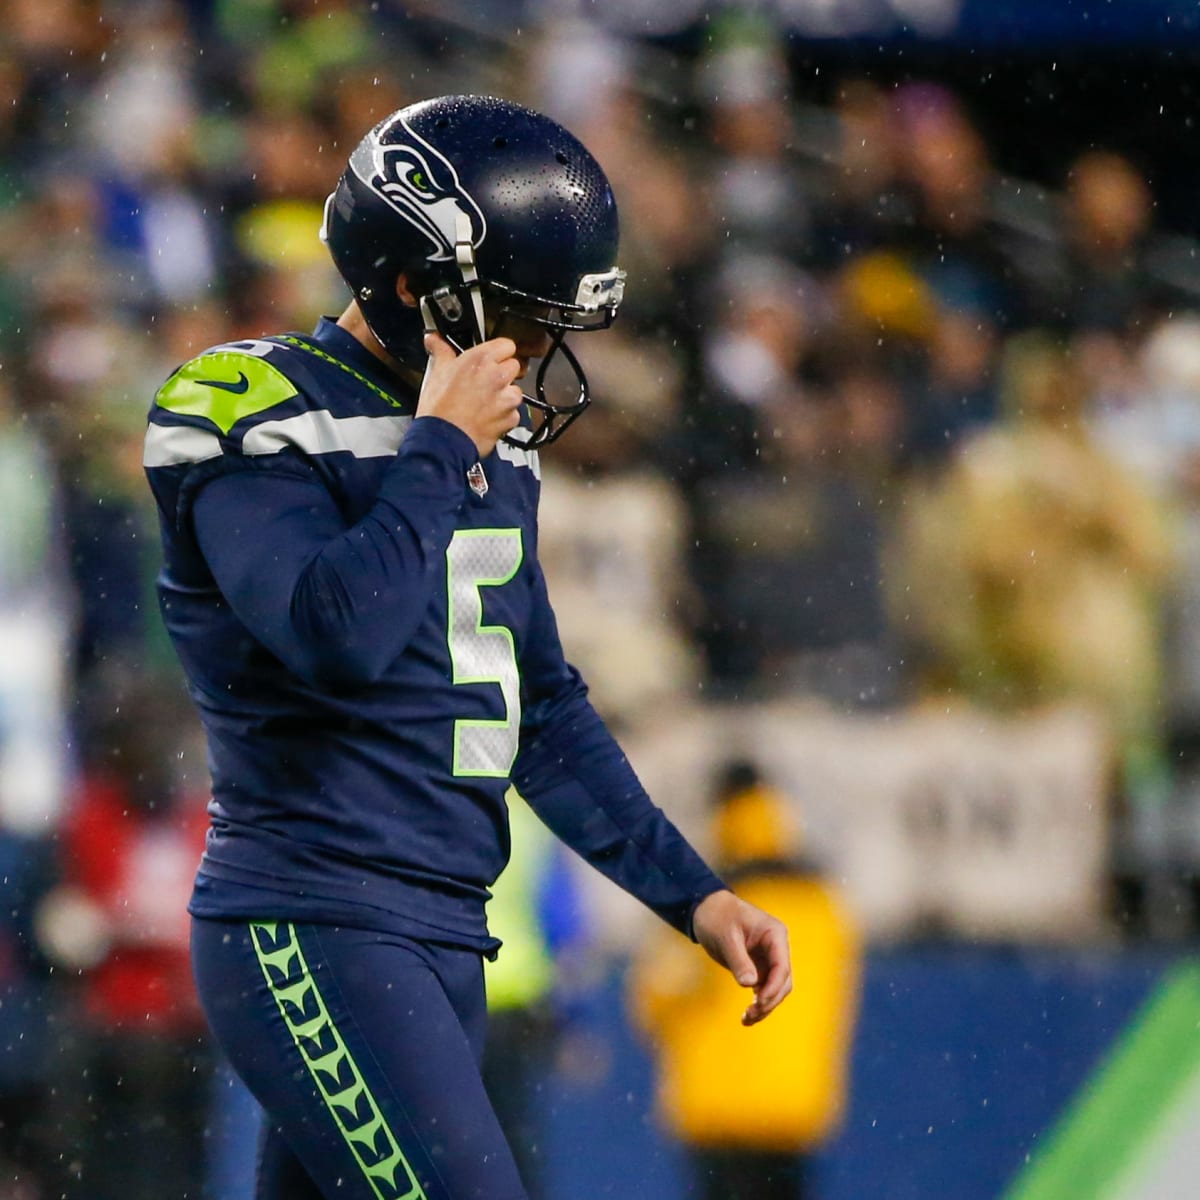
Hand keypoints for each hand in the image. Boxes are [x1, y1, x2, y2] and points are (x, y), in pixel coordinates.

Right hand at [418, 332, 522, 457]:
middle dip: (502, 373)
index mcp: (481, 359)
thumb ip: (441, 351)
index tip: (492, 358)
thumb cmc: (439, 408)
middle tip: (485, 382)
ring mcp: (507, 398)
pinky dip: (504, 415)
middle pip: (514, 366)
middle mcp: (498, 376)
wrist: (443, 440)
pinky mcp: (510, 418)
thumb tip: (434, 339)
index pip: (506, 345)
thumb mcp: (437, 372)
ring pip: (516, 390)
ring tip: (485, 402)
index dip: (499, 352)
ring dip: (505, 395)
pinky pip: (514, 413)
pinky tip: (487, 417)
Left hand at [692, 889, 791, 1025]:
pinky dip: (757, 1003)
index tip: (759, 1002)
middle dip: (769, 1000)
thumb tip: (750, 985)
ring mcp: (768, 958)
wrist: (705, 909)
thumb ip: (739, 960)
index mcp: (775, 934)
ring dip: (764, 1006)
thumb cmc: (717, 916)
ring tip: (746, 1019)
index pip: (782, 966)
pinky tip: (746, 1017)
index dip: (773, 987)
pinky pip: (763, 989)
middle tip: (750, 1014)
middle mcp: (776, 947)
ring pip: (775, 989)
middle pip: (782, 981)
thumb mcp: (726, 937)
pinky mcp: (759, 967)